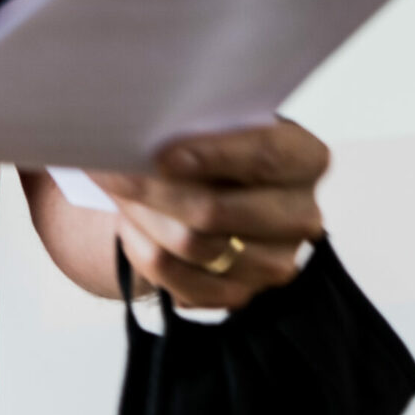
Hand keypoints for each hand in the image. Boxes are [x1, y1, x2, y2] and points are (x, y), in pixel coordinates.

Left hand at [89, 118, 328, 310]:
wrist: (214, 182)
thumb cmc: (213, 140)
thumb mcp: (217, 120)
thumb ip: (196, 122)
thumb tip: (140, 127)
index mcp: (305, 158)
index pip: (266, 156)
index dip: (214, 155)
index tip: (163, 154)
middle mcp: (301, 214)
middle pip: (216, 211)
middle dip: (153, 190)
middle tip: (109, 169)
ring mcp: (276, 261)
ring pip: (192, 247)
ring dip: (141, 218)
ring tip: (113, 189)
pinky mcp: (245, 294)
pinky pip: (182, 283)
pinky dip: (145, 252)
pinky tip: (130, 225)